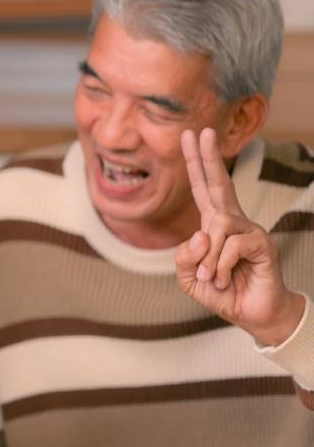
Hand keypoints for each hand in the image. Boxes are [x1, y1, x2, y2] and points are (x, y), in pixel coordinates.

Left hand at [176, 128, 303, 345]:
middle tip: (201, 131)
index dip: (196, 163)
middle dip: (208, 157)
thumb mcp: (189, 278)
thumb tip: (200, 233)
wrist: (252, 315)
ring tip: (211, 278)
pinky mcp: (262, 244)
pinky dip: (219, 265)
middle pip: (219, 183)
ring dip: (208, 258)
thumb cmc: (222, 293)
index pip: (203, 188)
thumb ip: (184, 258)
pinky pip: (231, 245)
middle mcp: (233, 222)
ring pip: (218, 226)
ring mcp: (250, 230)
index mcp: (214, 226)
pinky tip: (223, 279)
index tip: (189, 136)